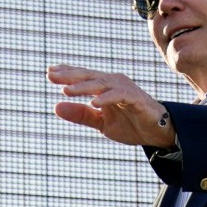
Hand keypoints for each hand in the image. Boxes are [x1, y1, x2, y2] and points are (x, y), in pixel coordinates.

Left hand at [48, 65, 178, 147]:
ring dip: (83, 87)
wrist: (157, 133)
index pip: (82, 77)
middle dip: (69, 75)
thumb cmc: (130, 124)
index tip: (48, 73)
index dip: (66, 73)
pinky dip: (106, 99)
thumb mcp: (100, 123)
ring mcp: (125, 89)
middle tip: (51, 76)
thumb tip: (55, 107)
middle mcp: (113, 83)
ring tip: (66, 90)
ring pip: (101, 84)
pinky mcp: (136, 98)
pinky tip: (93, 103)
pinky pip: (119, 96)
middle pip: (88, 76)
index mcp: (104, 87)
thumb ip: (81, 115)